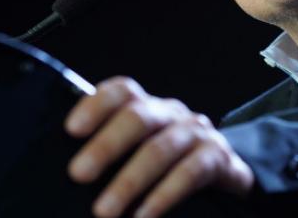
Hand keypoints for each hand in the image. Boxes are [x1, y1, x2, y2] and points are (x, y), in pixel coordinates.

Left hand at [65, 77, 253, 217]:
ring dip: (129, 181)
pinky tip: (143, 216)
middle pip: (139, 117)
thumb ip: (114, 154)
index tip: (71, 130)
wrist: (226, 175)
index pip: (123, 91)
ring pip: (160, 149)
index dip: (96, 105)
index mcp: (149, 108)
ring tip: (104, 211)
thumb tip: (71, 178)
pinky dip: (163, 196)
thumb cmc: (169, 167)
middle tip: (78, 174)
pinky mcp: (219, 158)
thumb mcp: (142, 151)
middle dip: (106, 145)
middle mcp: (173, 114)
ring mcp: (197, 133)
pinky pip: (189, 173)